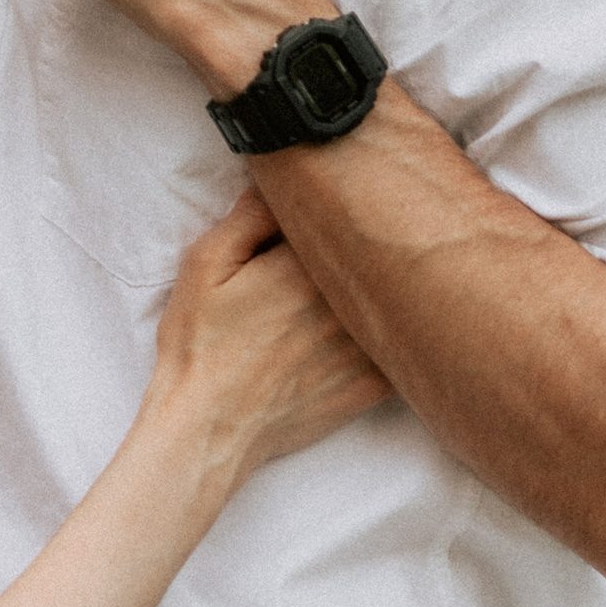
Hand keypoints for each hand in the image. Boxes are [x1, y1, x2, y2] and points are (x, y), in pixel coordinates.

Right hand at [144, 188, 391, 495]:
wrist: (209, 425)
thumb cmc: (199, 344)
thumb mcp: (204, 265)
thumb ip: (248, 217)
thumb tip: (281, 181)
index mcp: (303, 265)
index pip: (345, 218)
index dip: (344, 208)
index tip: (342, 204)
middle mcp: (343, 302)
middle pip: (380, 255)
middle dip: (376, 241)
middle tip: (376, 228)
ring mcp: (363, 346)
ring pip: (400, 297)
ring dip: (396, 284)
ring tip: (400, 269)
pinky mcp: (373, 384)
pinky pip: (405, 347)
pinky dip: (402, 333)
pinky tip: (395, 324)